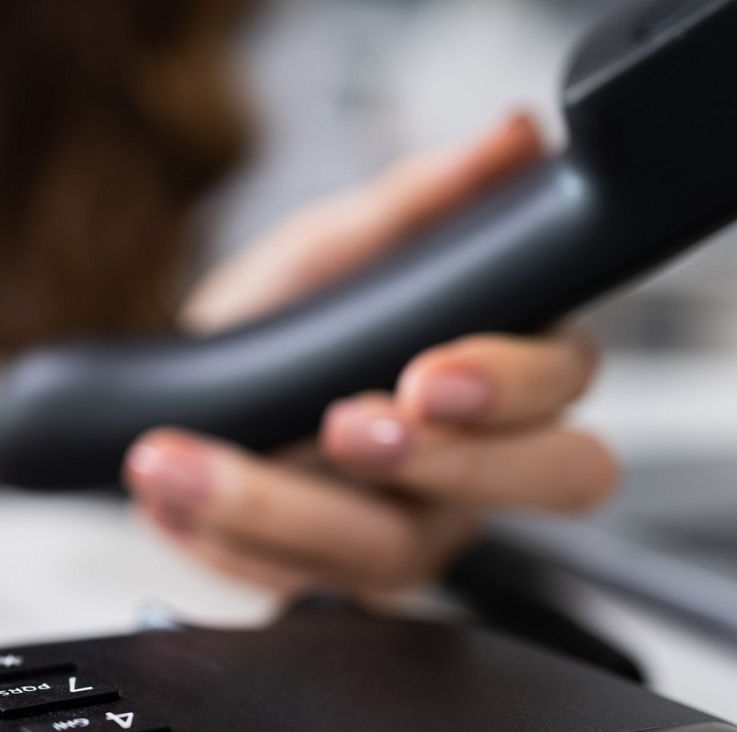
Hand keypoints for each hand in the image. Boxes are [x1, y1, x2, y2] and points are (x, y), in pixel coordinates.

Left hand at [125, 113, 617, 601]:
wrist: (191, 398)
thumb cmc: (287, 319)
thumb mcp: (335, 250)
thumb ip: (420, 203)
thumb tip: (514, 138)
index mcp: (508, 369)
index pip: (566, 385)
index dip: (508, 384)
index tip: (426, 371)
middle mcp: (481, 464)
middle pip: (542, 485)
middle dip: (444, 459)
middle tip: (344, 426)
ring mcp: (418, 535)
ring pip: (394, 554)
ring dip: (278, 505)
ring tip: (182, 461)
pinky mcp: (341, 586)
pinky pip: (301, 588)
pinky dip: (224, 542)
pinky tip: (170, 497)